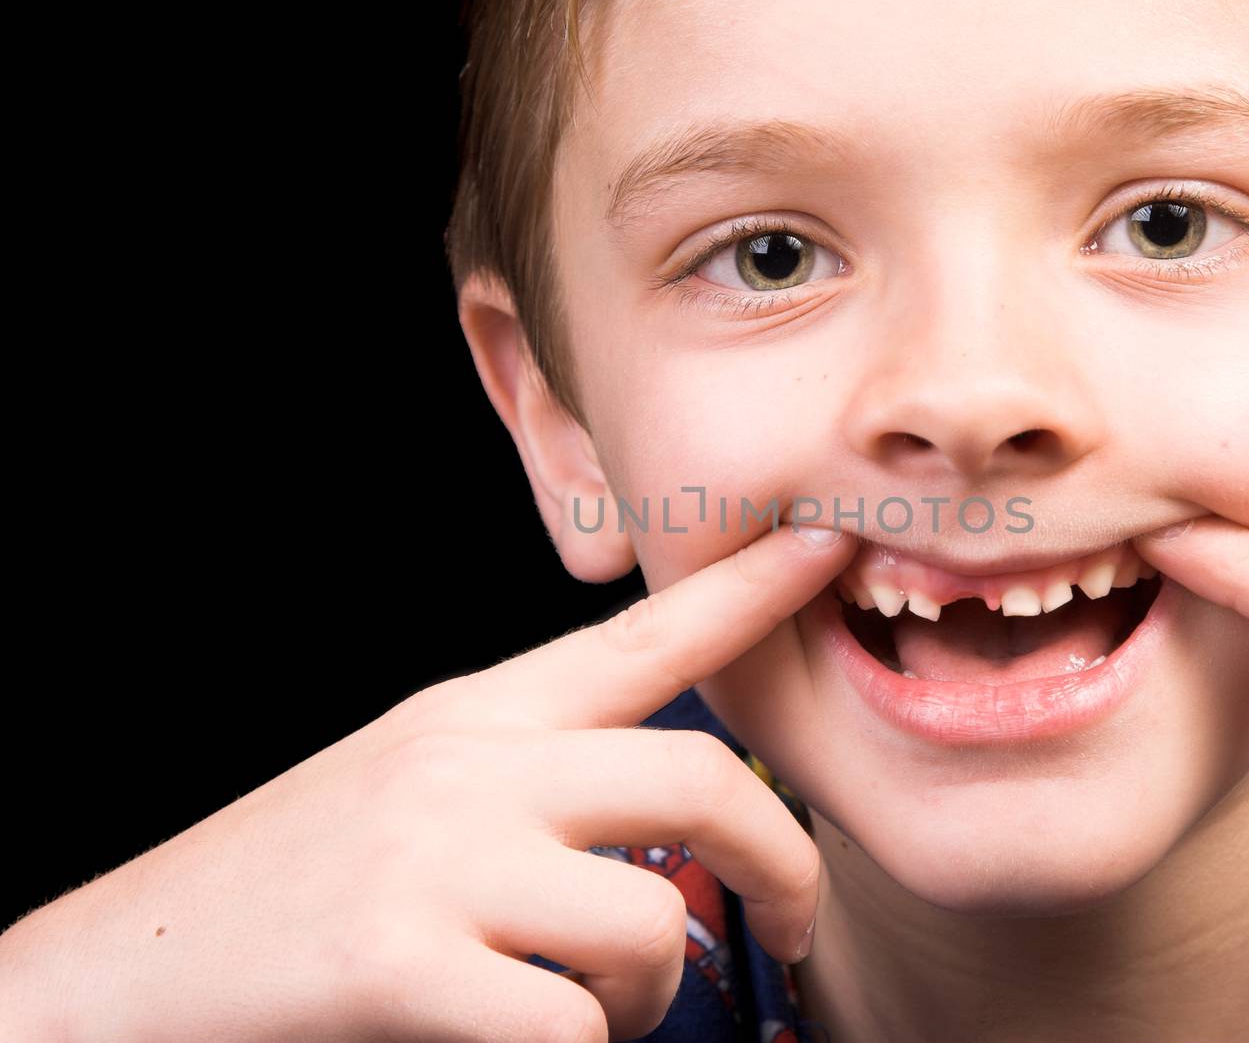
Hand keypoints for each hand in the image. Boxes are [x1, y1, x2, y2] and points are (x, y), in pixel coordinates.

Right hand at [0, 523, 854, 1042]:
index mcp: (478, 714)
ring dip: (649, 989)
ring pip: (648, 919)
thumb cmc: (299, 881)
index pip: (639, 635)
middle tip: (793, 921)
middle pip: (696, 776)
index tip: (830, 544)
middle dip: (782, 860)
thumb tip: (679, 814)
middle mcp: (467, 765)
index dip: (747, 588)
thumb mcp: (420, 782)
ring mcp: (432, 860)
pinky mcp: (397, 965)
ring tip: (597, 1009)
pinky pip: (573, 1028)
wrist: (128, 970)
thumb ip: (538, 773)